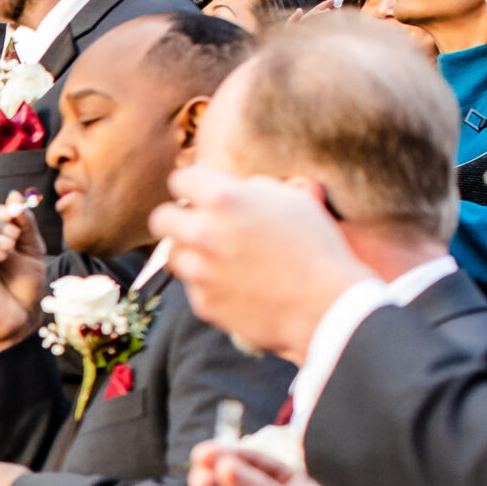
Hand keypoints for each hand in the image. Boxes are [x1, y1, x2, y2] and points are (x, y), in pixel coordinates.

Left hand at [151, 165, 372, 363]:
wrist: (326, 306)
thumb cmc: (316, 248)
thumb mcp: (292, 201)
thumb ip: (254, 189)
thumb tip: (237, 189)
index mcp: (225, 199)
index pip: (181, 179)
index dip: (192, 185)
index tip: (199, 193)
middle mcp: (203, 233)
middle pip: (161, 218)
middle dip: (176, 218)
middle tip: (195, 224)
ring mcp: (199, 271)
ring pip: (172, 254)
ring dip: (190, 252)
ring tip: (219, 257)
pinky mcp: (203, 302)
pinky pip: (193, 287)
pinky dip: (208, 284)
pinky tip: (236, 285)